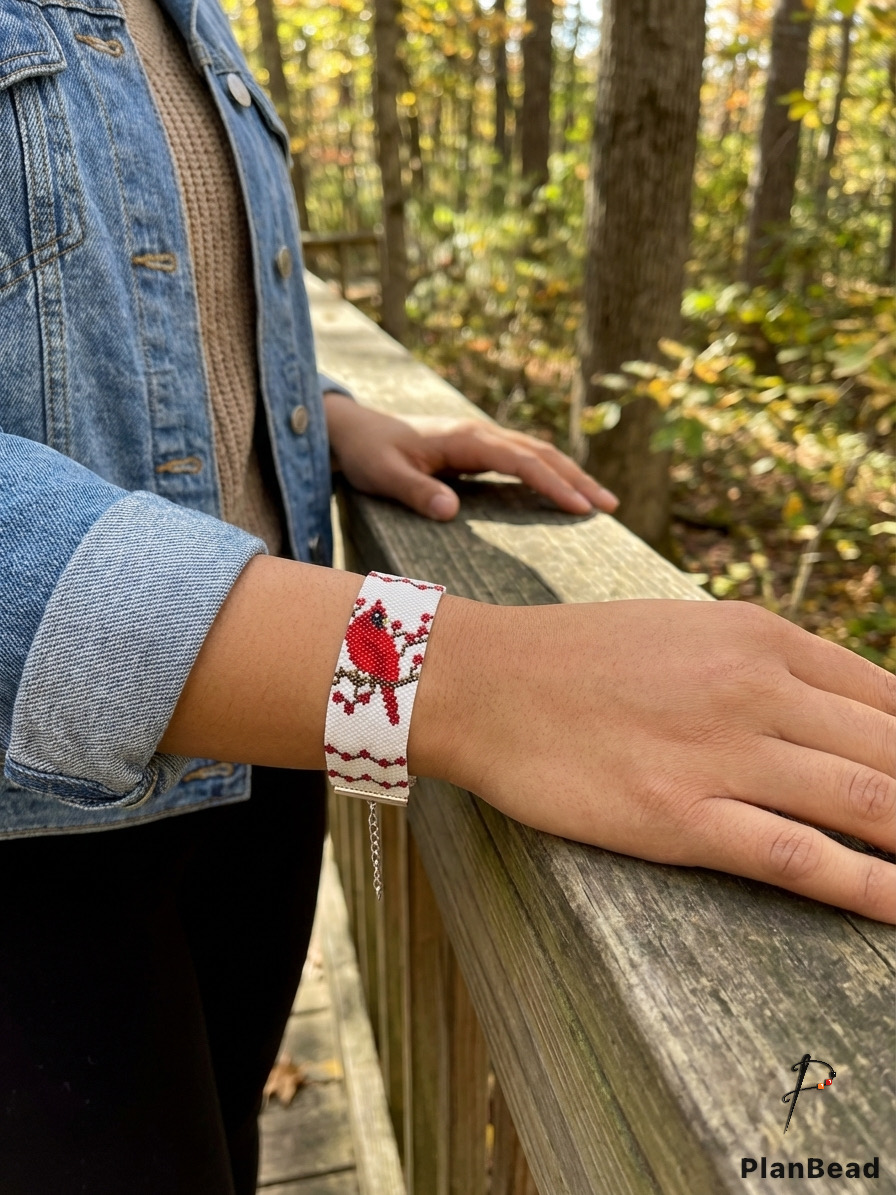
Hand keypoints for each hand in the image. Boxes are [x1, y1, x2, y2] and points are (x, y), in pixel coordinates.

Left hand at [322, 392, 617, 518]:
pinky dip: (549, 473)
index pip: (521, 461)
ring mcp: (480, 440)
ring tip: (600, 502)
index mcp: (465, 439)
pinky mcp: (477, 450)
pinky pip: (522, 460)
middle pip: (540, 453)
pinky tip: (564, 491)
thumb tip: (452, 512)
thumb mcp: (386, 475)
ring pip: (537, 454)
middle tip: (610, 507)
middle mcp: (480, 434)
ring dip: (570, 475)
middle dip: (577, 478)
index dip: (552, 483)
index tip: (579, 506)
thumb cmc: (369, 454)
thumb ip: (417, 492)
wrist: (352, 430)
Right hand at [412, 596, 895, 921]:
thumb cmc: (581, 657)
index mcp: (761, 636)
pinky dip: (871, 889)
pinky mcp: (682, 817)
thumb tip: (832, 711)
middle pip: (894, 751)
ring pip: (870, 802)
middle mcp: (758, 688)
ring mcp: (723, 752)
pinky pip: (802, 858)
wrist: (486, 681)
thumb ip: (764, 664)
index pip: (891, 697)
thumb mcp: (687, 631)